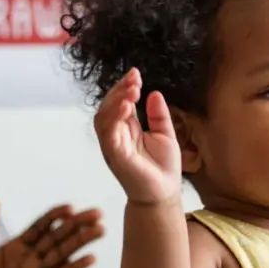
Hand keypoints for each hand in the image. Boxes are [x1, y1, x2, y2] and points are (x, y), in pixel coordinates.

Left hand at [0, 199, 103, 267]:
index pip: (39, 228)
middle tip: (97, 213)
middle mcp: (29, 261)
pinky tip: (89, 258)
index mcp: (15, 249)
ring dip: (80, 242)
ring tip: (99, 229)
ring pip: (61, 255)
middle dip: (76, 225)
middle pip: (56, 238)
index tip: (70, 207)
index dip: (54, 217)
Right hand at [95, 68, 181, 203]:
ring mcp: (114, 146)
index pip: (119, 103)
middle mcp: (116, 136)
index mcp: (126, 129)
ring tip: (131, 91)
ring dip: (115, 101)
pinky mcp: (116, 156)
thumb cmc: (163, 168)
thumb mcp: (164, 134)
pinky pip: (108, 135)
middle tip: (134, 80)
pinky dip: (114, 119)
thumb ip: (158, 115)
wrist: (164, 193)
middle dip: (119, 90)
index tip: (136, 74)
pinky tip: (126, 108)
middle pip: (108, 107)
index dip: (124, 87)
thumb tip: (154, 93)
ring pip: (103, 118)